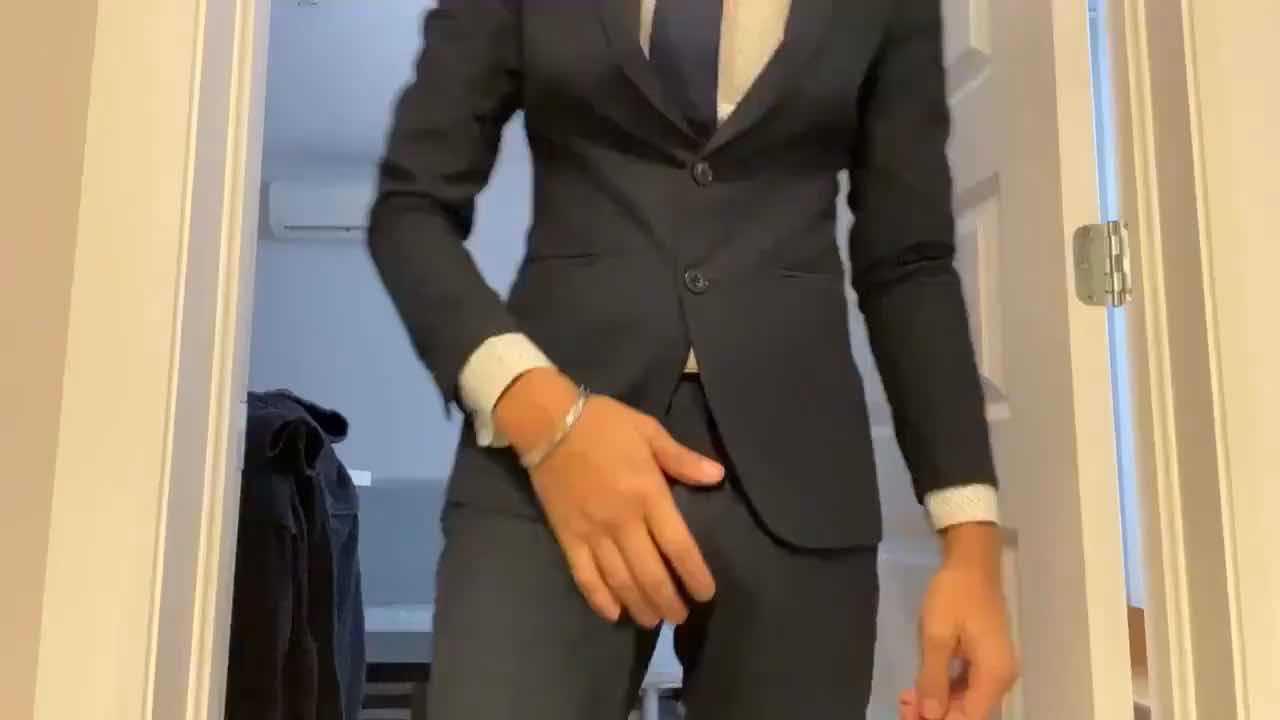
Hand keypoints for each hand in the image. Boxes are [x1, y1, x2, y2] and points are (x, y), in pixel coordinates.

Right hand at [494, 369, 724, 626]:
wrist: (548, 422)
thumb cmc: (604, 424)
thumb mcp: (649, 431)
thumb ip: (682, 459)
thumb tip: (718, 477)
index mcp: (648, 494)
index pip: (679, 546)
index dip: (694, 575)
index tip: (705, 594)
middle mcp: (623, 520)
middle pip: (651, 573)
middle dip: (668, 600)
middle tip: (680, 617)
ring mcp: (593, 532)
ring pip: (620, 580)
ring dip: (639, 605)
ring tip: (653, 620)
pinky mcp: (567, 536)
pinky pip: (584, 575)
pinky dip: (599, 598)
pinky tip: (613, 613)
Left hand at [900, 523, 1018, 719]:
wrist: (972, 562)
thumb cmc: (953, 595)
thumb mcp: (936, 637)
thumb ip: (933, 679)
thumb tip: (929, 716)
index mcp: (994, 675)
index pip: (969, 717)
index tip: (911, 716)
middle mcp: (1001, 677)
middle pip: (968, 711)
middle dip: (935, 714)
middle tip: (902, 706)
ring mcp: (995, 668)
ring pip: (966, 700)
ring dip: (937, 704)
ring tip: (905, 699)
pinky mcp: (986, 659)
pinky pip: (967, 684)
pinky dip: (944, 689)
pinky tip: (919, 688)